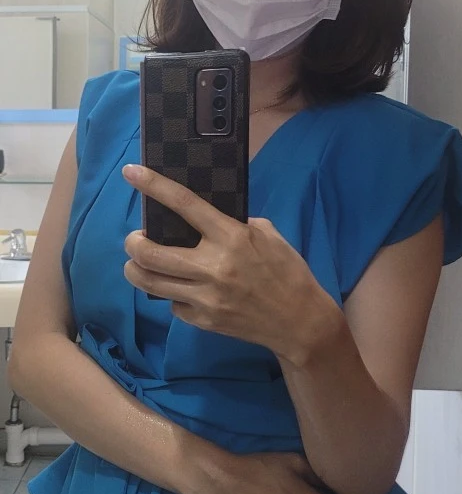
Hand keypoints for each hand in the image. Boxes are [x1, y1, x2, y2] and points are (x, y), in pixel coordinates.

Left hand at [122, 165, 338, 362]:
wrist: (300, 321)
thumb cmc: (287, 270)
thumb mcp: (267, 235)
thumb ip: (233, 224)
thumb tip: (203, 218)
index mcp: (231, 237)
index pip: (184, 204)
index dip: (154, 186)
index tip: (131, 173)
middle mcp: (213, 266)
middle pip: (150, 252)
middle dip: (132, 242)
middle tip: (135, 238)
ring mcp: (205, 297)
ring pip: (149, 282)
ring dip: (136, 269)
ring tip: (138, 262)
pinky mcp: (203, 321)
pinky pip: (172, 304)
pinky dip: (171, 294)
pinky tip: (181, 289)